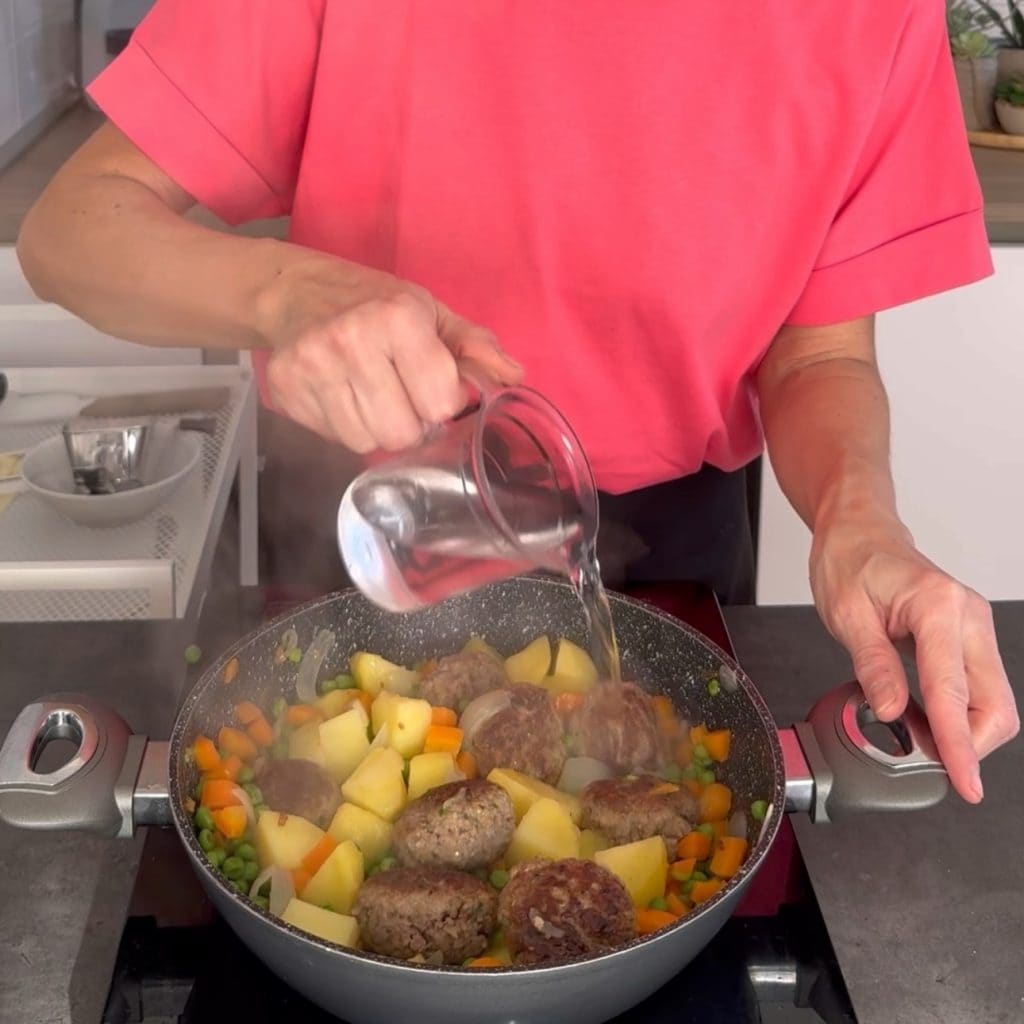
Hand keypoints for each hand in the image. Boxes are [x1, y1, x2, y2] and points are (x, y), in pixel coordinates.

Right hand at [259, 253, 521, 450]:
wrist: (295, 291)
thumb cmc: (373, 303)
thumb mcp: (429, 312)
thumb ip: (474, 347)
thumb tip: (514, 378)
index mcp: (396, 319)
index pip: (438, 404)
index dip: (443, 403)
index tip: (432, 387)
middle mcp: (350, 342)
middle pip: (400, 434)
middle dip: (410, 423)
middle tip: (401, 396)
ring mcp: (311, 368)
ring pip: (365, 442)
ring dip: (377, 428)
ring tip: (371, 394)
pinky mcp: (285, 391)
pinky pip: (334, 439)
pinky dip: (345, 427)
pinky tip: (342, 396)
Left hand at [809, 514, 1018, 802]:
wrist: (858, 531)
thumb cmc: (850, 561)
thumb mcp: (846, 615)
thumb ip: (872, 666)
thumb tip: (890, 712)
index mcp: (938, 608)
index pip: (954, 694)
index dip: (959, 746)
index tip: (965, 783)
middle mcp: (968, 617)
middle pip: (994, 705)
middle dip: (969, 744)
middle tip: (924, 758)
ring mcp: (974, 626)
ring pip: (992, 700)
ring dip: (964, 730)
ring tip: (917, 735)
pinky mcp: (968, 635)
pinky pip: (977, 687)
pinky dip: (957, 711)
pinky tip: (925, 715)